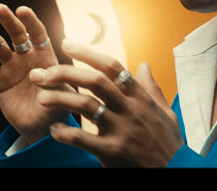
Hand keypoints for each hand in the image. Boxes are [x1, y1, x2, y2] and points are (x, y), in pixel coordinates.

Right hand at [0, 4, 73, 144]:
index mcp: (45, 56)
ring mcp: (11, 67)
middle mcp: (27, 58)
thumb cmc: (56, 106)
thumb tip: (36, 73)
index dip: (31, 21)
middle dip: (8, 21)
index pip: (38, 34)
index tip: (22, 10)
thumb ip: (52, 82)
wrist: (41, 126)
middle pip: (16, 34)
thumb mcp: (61, 95)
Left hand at [31, 39, 183, 166]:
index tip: (67, 43)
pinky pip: (82, 139)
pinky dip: (64, 132)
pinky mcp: (111, 152)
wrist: (175, 173)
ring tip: (41, 98)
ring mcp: (120, 130)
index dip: (88, 53)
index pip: (113, 67)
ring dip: (59, 99)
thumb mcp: (166, 112)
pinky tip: (54, 129)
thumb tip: (144, 65)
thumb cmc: (168, 145)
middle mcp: (129, 110)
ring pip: (85, 105)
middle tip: (43, 72)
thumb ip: (152, 88)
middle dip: (65, 72)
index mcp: (140, 98)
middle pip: (94, 81)